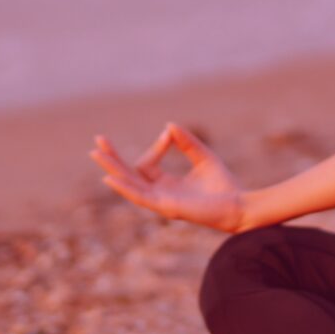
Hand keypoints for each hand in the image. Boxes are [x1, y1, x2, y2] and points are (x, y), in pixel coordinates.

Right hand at [89, 122, 245, 232]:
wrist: (238, 204)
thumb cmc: (223, 184)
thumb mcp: (202, 156)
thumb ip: (186, 142)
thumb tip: (169, 126)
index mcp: (166, 184)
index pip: (146, 164)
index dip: (155, 146)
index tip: (169, 134)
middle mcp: (159, 194)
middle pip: (128, 175)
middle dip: (112, 158)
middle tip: (97, 140)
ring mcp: (160, 202)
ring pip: (129, 184)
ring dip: (112, 167)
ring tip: (95, 153)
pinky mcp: (166, 207)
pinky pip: (140, 196)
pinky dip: (124, 187)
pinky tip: (111, 177)